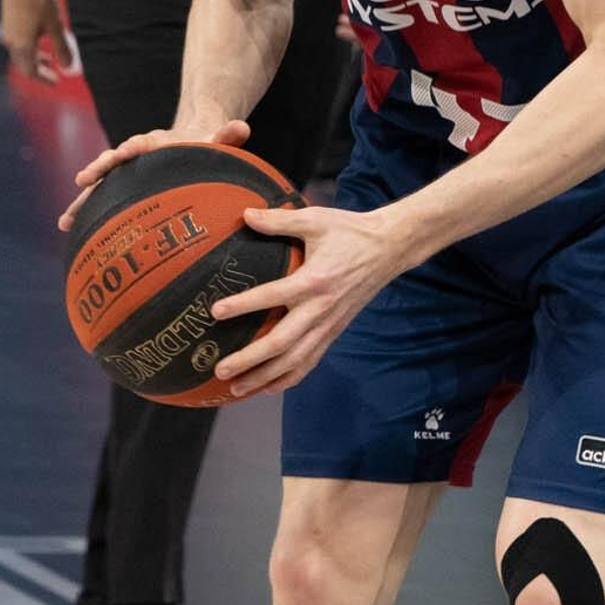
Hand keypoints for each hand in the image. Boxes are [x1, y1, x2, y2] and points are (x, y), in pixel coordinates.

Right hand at [1, 0, 73, 84]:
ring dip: (34, 59)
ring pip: (20, 54)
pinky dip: (29, 48)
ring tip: (49, 58)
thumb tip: (69, 67)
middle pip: (24, 65)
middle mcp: (12, 41)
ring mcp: (8, 32)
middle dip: (39, 71)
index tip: (57, 81)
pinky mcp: (8, 22)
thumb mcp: (55, 24)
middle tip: (54, 73)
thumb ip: (62, 46)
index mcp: (23, 45)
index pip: (31, 72)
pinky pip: (18, 43)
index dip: (44, 79)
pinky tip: (40, 38)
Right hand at [58, 120, 250, 233]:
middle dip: (94, 175)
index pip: (135, 145)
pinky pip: (104, 203)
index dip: (125, 151)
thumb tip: (242, 127)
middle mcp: (133, 158)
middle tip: (80, 184)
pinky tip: (71, 232)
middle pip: (110, 165)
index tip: (116, 156)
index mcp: (152, 144)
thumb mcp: (217, 141)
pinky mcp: (124, 191)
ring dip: (81, 204)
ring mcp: (126, 176)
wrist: (192, 145)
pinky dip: (88, 216)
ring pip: (100, 188)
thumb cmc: (204, 146)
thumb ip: (227, 135)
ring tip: (64, 223)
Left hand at [210, 205, 401, 398]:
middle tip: (220, 369)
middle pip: (281, 342)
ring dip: (264, 377)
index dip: (243, 305)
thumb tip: (245, 215)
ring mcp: (328, 325)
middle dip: (249, 359)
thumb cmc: (350, 231)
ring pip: (294, 360)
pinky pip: (310, 361)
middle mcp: (321, 309)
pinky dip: (288, 378)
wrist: (389, 249)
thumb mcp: (316, 219)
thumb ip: (280, 220)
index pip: (273, 296)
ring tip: (236, 390)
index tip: (216, 312)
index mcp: (314, 280)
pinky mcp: (334, 332)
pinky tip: (267, 388)